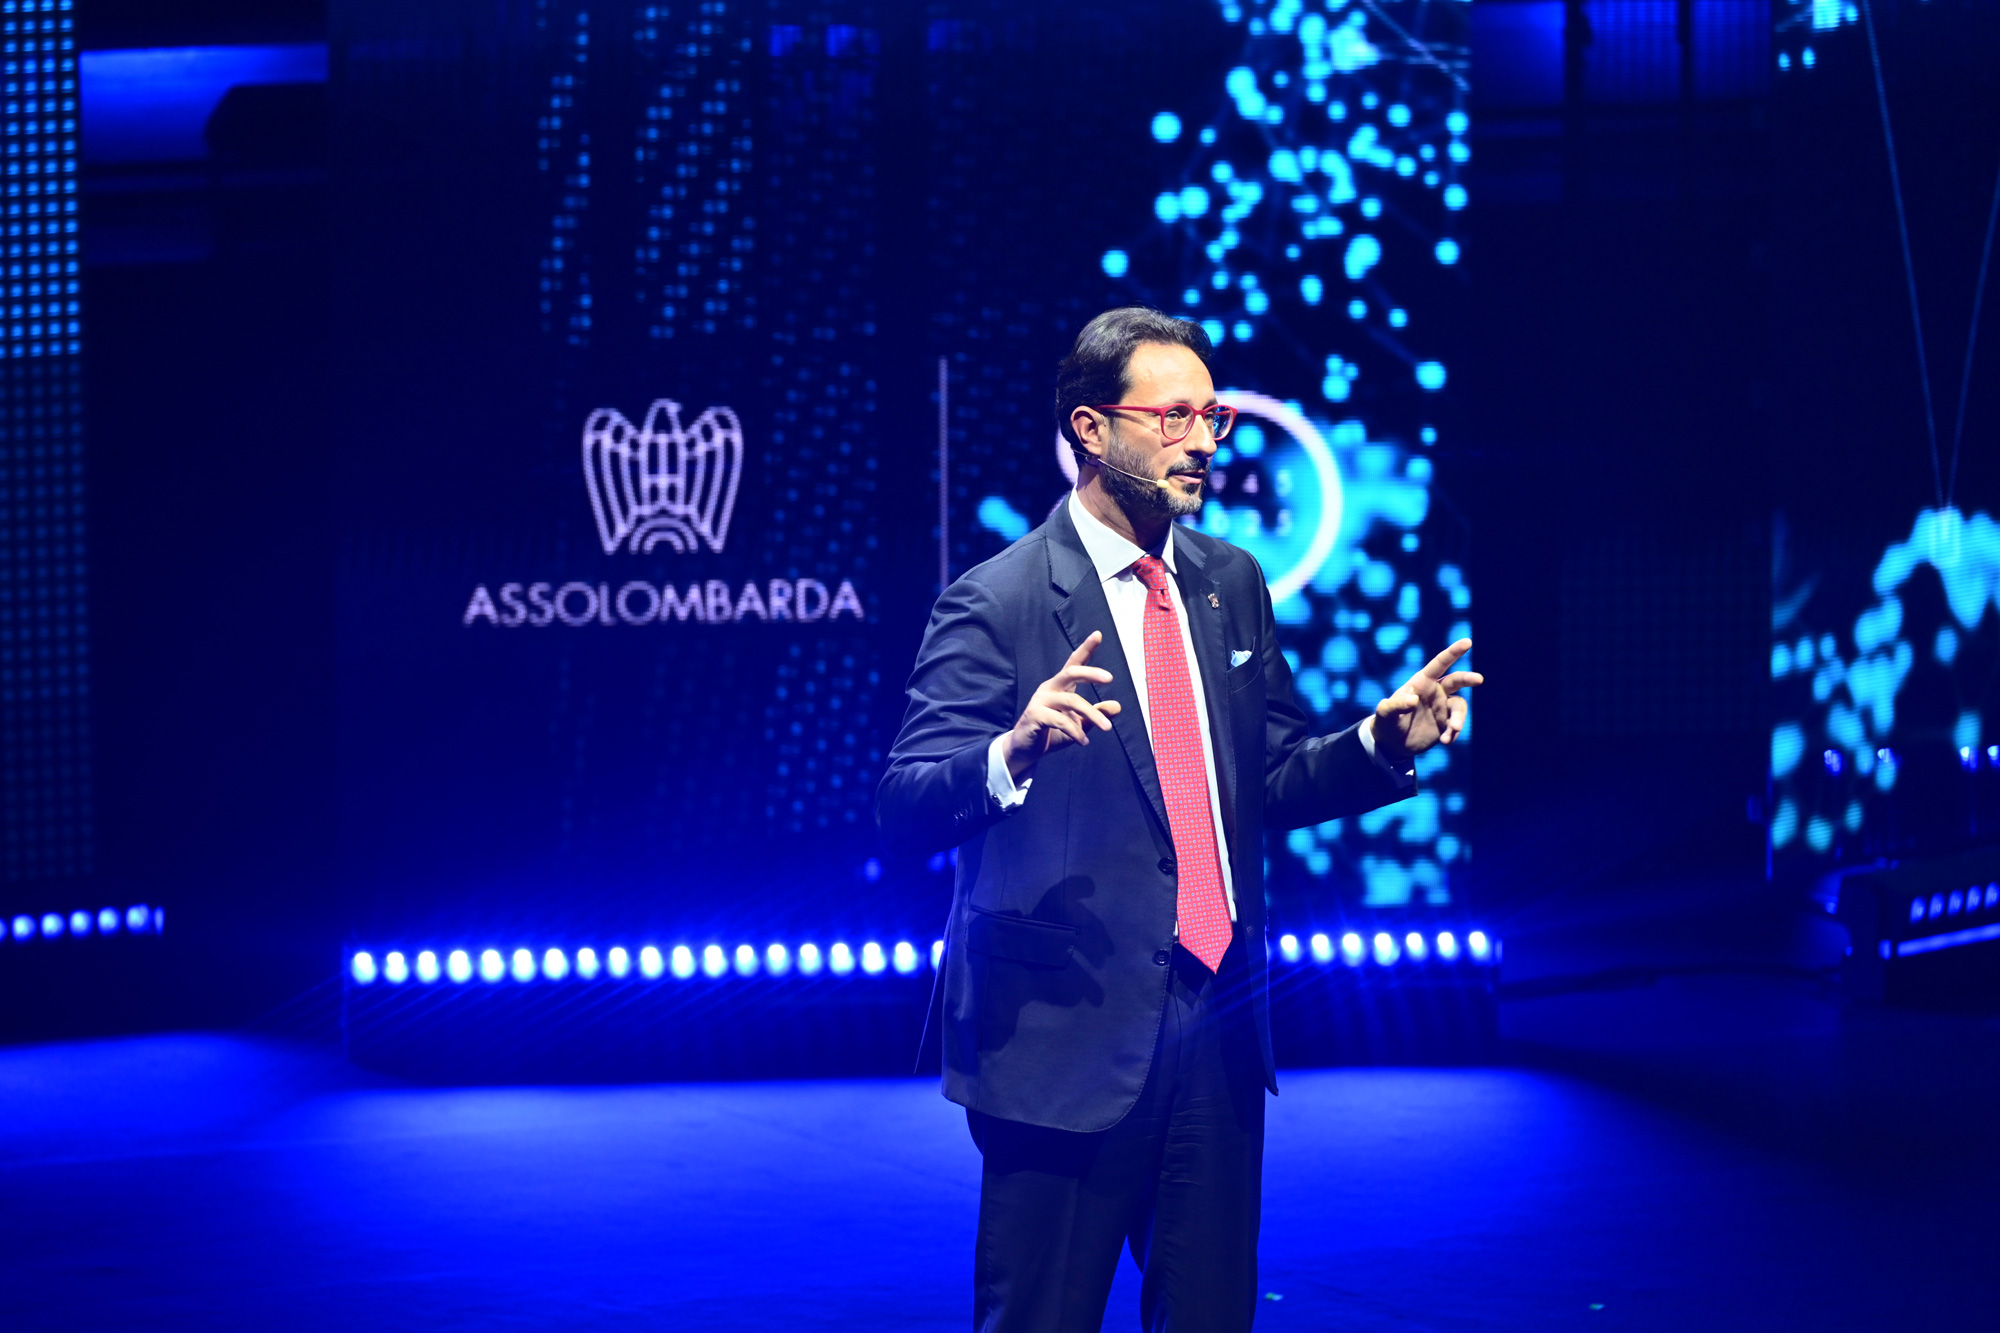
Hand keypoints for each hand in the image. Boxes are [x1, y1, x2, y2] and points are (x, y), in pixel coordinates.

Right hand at [1001, 631, 1123, 782]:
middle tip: (1110, 678)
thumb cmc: (1052, 733)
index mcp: (1060, 686)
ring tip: (1107, 728)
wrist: (1026, 750)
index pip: (1073, 663)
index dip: (1085, 648)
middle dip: (1090, 673)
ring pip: (1071, 701)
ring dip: (1092, 715)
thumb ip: (1096, 714)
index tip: (1098, 634)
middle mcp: (1050, 688)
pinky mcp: (1034, 715)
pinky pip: (1061, 721)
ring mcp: (1040, 700)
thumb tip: (1117, 706)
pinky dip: (1076, 732)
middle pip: (1071, 673)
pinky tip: (1083, 741)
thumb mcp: (1079, 724)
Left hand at [1372, 638, 1480, 766]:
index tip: (1468, 642)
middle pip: (1456, 680)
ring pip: (1459, 707)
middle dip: (1468, 678)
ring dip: (1458, 718)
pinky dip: (1453, 733)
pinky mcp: (1446, 723)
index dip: (1453, 652)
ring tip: (1452, 730)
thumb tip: (1413, 699)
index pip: (1439, 664)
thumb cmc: (1386, 722)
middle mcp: (1435, 692)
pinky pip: (1456, 725)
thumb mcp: (1385, 713)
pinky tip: (1445, 741)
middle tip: (1479, 679)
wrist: (1392, 744)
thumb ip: (1396, 704)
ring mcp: (1442, 708)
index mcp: (1422, 682)